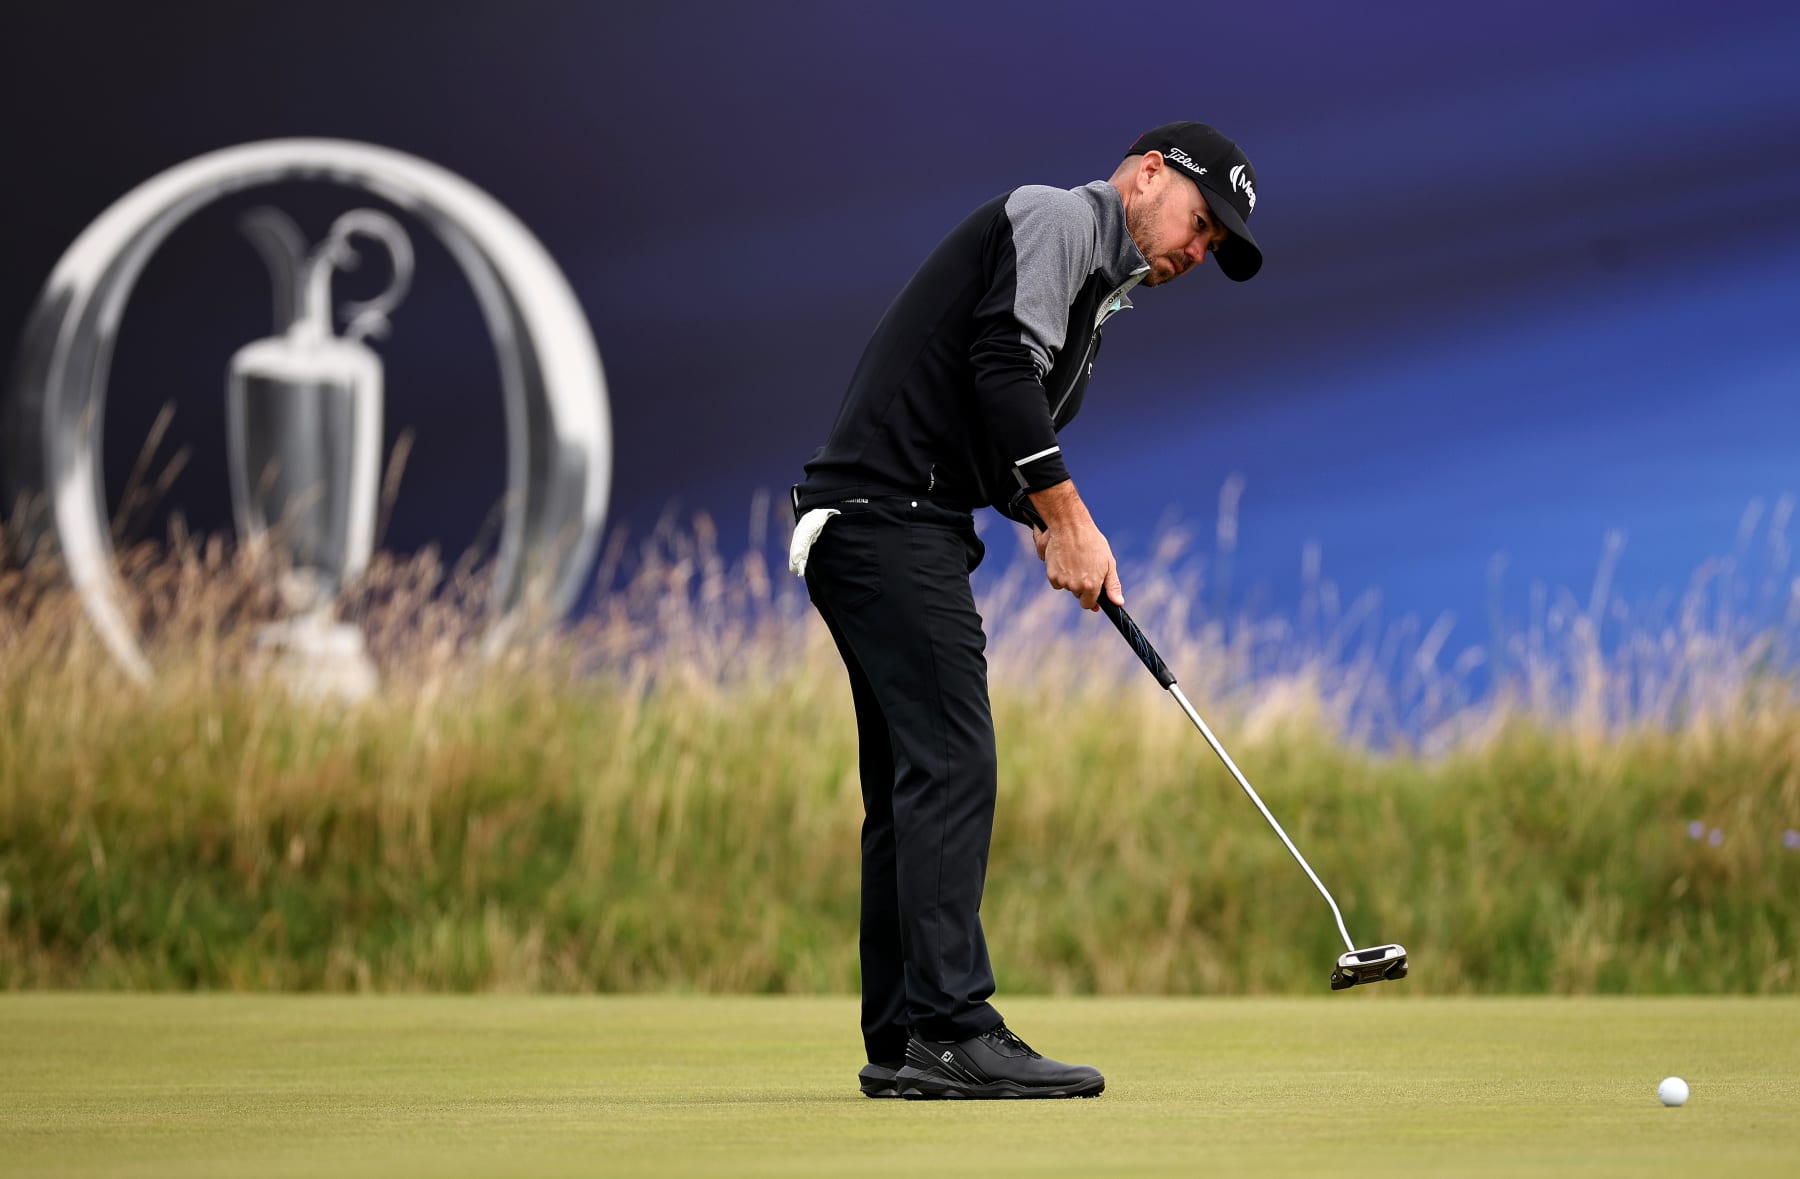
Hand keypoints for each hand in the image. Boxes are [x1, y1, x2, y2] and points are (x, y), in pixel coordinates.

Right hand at [1029, 481, 1123, 611]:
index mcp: (1091, 586)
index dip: (1091, 598)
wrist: (1070, 526)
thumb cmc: (1092, 542)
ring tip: (1075, 560)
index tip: (1092, 591)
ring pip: (1067, 587)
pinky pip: (1057, 581)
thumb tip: (1118, 602)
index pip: (1088, 604)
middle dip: (1081, 585)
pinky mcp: (1052, 575)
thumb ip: (1113, 585)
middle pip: (1077, 595)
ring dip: (1070, 579)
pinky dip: (1060, 574)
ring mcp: (1063, 581)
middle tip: (1084, 566)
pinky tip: (1065, 561)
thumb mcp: (1108, 563)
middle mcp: (1076, 586)